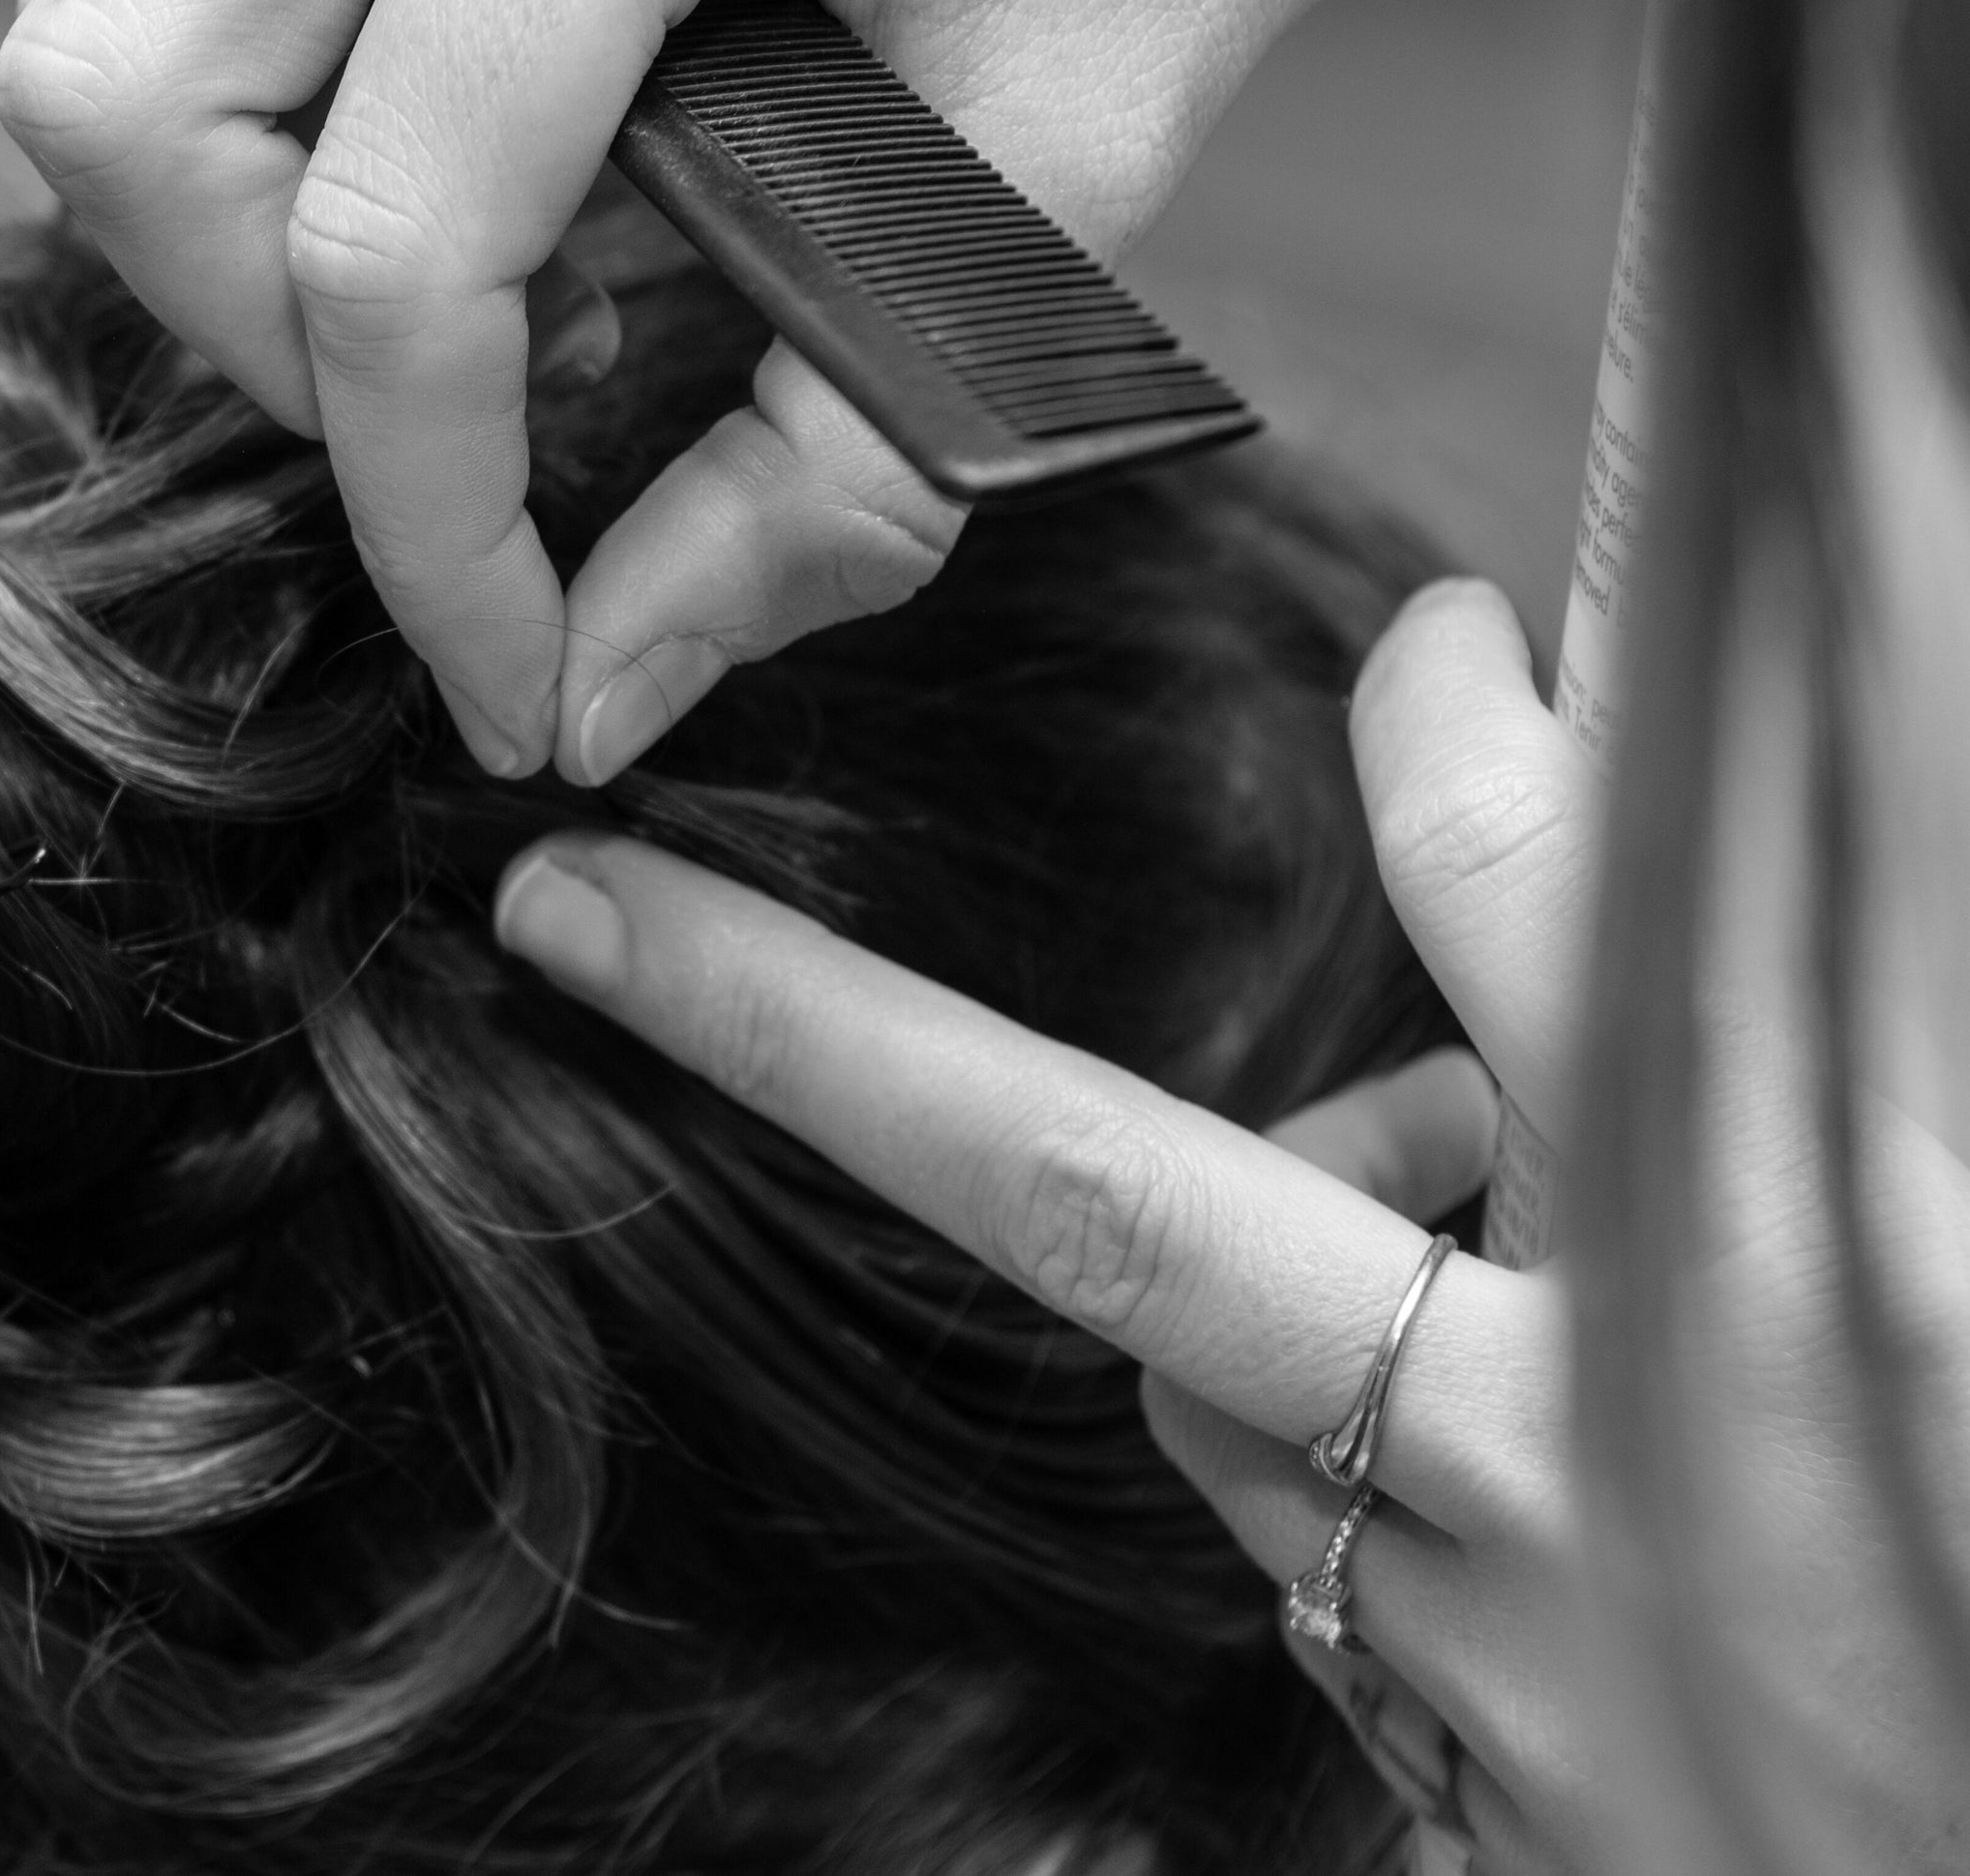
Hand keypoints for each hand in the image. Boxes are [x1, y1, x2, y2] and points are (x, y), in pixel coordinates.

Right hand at [0, 0, 1466, 780]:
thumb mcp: (1100, 100)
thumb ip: (849, 426)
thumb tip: (614, 678)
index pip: (392, 227)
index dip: (434, 521)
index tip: (518, 684)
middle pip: (132, 93)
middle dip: (285, 338)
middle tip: (518, 415)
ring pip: (116, 2)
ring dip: (254, 209)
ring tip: (517, 266)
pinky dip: (294, 92)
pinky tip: (512, 138)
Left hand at [486, 577, 1969, 1868]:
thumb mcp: (1952, 1213)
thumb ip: (1736, 1039)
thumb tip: (1531, 804)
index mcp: (1796, 1244)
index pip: (1531, 887)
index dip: (1446, 732)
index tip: (1423, 641)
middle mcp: (1598, 1442)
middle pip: (1111, 1184)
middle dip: (807, 1038)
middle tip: (571, 907)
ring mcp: (1499, 1636)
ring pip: (1204, 1378)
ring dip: (1317, 1265)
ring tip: (1557, 1280)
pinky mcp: (1463, 1781)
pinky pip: (1306, 1564)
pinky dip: (1378, 1475)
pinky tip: (1569, 1500)